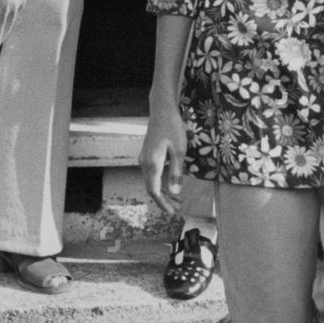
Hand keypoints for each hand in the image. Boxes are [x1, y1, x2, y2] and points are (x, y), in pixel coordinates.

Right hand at [139, 100, 186, 216]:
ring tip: (178, 199)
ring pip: (152, 182)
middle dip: (165, 200)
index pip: (155, 191)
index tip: (173, 213)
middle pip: (152, 189)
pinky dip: (161, 182)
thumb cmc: (172, 128)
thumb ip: (176, 172)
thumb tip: (175, 192)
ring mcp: (144, 158)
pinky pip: (152, 174)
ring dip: (163, 192)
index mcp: (152, 164)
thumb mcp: (179, 151)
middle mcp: (145, 163)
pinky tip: (171, 183)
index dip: (163, 204)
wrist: (161, 110)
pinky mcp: (147, 154)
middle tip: (178, 208)